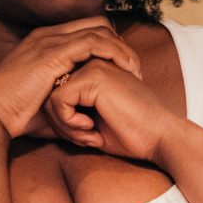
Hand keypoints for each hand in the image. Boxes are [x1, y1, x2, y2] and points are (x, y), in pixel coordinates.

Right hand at [0, 20, 143, 140]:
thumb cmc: (15, 118)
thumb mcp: (47, 104)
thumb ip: (68, 103)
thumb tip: (89, 120)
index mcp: (43, 43)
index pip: (87, 30)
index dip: (109, 46)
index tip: (125, 69)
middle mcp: (47, 36)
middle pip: (97, 24)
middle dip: (120, 44)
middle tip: (135, 69)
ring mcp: (48, 42)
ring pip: (99, 30)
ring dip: (122, 49)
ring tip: (135, 70)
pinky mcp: (52, 53)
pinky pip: (93, 42)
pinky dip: (114, 53)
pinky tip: (125, 70)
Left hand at [44, 58, 187, 165]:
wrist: (160, 138)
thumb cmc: (131, 134)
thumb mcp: (94, 121)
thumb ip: (72, 109)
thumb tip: (43, 111)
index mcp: (95, 70)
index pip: (58, 91)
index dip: (63, 119)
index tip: (84, 136)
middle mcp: (93, 63)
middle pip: (50, 92)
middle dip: (60, 122)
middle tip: (84, 138)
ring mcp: (94, 66)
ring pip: (51, 96)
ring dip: (64, 124)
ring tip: (87, 136)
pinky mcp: (94, 76)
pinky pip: (58, 100)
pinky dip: (68, 122)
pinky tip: (90, 131)